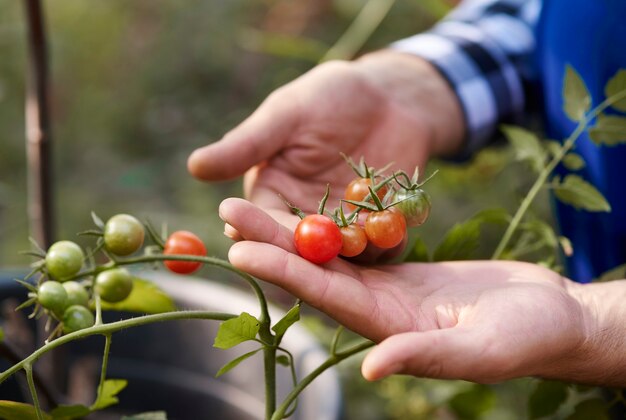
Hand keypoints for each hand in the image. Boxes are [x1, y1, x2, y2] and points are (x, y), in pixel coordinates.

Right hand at [189, 52, 463, 232]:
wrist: (389, 97)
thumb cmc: (330, 97)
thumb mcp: (286, 115)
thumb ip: (247, 144)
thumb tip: (195, 166)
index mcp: (272, 192)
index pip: (260, 217)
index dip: (254, 226)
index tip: (244, 229)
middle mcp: (303, 215)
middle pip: (299, 243)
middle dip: (301, 247)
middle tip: (305, 250)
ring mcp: (342, 225)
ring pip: (341, 248)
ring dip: (346, 248)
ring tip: (352, 242)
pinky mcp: (378, 226)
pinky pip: (381, 239)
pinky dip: (384, 239)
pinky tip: (391, 232)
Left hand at [219, 197, 625, 385]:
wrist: (552, 317)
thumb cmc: (528, 337)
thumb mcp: (482, 349)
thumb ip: (428, 356)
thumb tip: (372, 366)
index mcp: (388, 328)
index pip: (324, 296)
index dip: (283, 272)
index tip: (241, 250)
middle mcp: (376, 309)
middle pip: (314, 271)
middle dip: (271, 241)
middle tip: (228, 210)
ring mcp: (387, 289)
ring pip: (329, 255)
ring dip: (290, 229)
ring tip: (250, 200)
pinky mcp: (402, 271)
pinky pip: (357, 245)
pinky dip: (329, 227)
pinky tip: (304, 206)